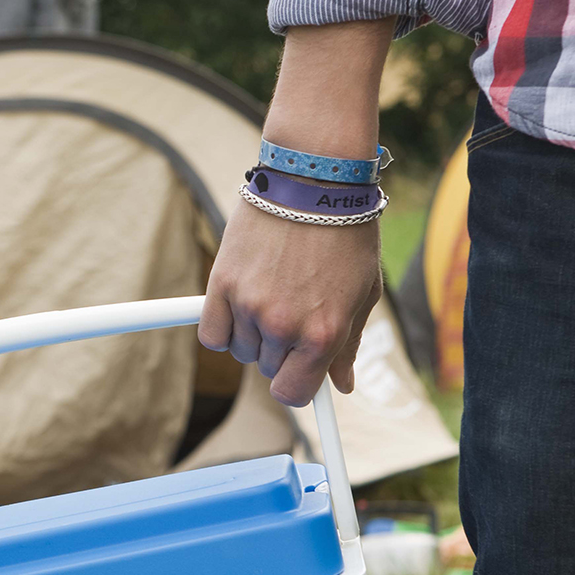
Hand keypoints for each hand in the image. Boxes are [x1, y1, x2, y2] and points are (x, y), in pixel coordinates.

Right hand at [199, 198, 381, 405]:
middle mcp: (284, 326)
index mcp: (324, 334)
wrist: (313, 181)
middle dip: (280, 350)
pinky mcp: (223, 283)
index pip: (294, 393)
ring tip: (273, 292)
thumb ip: (348, 345)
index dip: (297, 384)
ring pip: (240, 350)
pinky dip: (223, 325)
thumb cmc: (346, 235)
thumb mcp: (363, 294)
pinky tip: (240, 302)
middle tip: (293, 310)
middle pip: (267, 369)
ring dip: (252, 333)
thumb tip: (342, 386)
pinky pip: (211, 334)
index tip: (297, 370)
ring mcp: (251, 306)